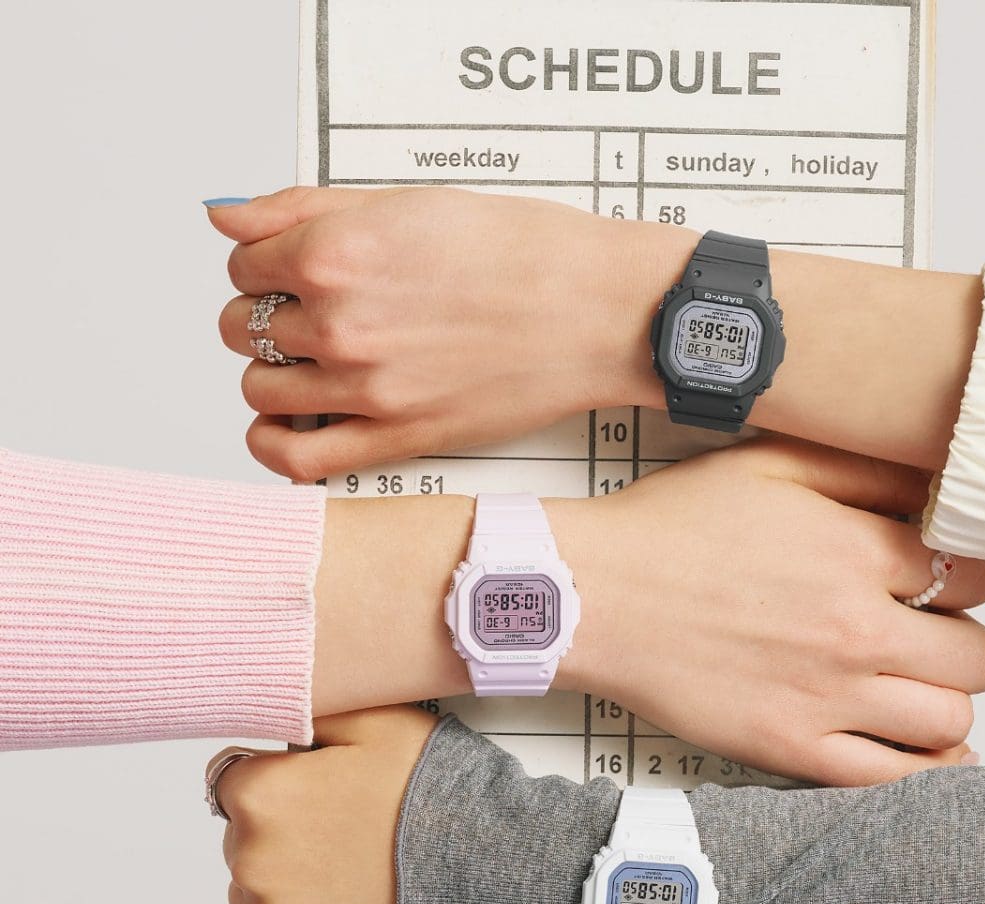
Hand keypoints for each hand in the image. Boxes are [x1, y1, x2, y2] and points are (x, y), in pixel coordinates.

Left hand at [209, 186, 685, 481]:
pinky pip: (296, 459)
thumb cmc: (523, 253)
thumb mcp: (407, 201)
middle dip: (266, 315)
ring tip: (312, 364)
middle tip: (309, 313)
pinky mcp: (396, 438)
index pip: (243, 260)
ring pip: (259, 388)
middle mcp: (340, 322)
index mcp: (337, 251)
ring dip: (272, 373)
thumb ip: (302, 207)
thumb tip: (225, 214)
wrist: (595, 311)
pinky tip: (287, 425)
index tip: (292, 268)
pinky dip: (273, 445)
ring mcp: (366, 387)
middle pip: (242, 326)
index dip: (264, 262)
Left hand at [217, 707, 436, 903]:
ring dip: (286, 887)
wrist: (491, 869)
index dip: (282, 780)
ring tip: (351, 878)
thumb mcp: (381, 720)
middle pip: (242, 840)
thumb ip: (314, 713)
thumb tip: (283, 716)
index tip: (320, 791)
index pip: (234, 780)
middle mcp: (251, 858)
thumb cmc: (440, 793)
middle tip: (347, 834)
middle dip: (284, 834)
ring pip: (250, 896)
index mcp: (263, 792)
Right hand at [549, 437, 984, 784]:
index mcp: (856, 553)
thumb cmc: (668, 531)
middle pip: (978, 655)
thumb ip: (863, 469)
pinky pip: (896, 778)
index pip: (972, 576)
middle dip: (964, 640)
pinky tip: (930, 751)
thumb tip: (938, 485)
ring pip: (950, 717)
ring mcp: (826, 697)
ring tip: (913, 684)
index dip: (963, 576)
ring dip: (945, 699)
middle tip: (930, 633)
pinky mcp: (791, 747)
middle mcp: (855, 630)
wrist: (591, 596)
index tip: (939, 581)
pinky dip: (930, 770)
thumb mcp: (769, 463)